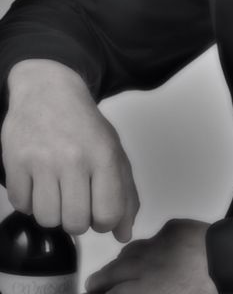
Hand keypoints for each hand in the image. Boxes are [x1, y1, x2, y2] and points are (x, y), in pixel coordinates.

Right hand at [2, 59, 138, 240]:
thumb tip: (124, 234)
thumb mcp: (113, 151)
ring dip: (52, 212)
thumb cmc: (84, 125)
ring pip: (47, 219)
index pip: (108, 214)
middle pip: (76, 223)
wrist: (48, 91)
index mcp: (103, 154)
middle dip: (77, 219)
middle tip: (75, 197)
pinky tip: (37, 180)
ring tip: (56, 189)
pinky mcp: (15, 162)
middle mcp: (73, 158)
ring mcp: (42, 160)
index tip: (98, 207)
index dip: (104, 221)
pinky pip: (21, 206)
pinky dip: (29, 200)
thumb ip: (125, 193)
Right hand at [85, 219, 216, 293]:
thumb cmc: (204, 289)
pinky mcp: (174, 229)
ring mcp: (158, 244)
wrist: (227, 263)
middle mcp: (144, 266)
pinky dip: (150, 245)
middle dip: (100, 281)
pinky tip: (151, 250)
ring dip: (121, 262)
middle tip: (93, 285)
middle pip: (112, 273)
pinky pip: (156, 237)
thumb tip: (140, 290)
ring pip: (130, 252)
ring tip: (116, 269)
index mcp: (143, 290)